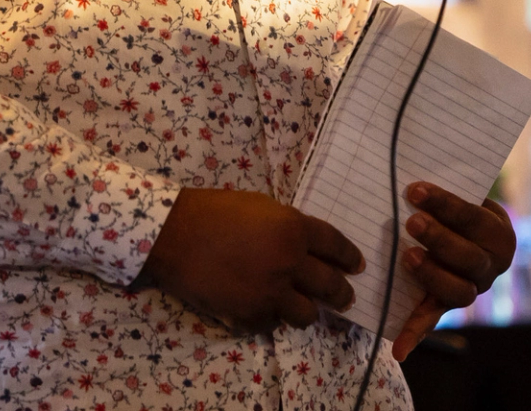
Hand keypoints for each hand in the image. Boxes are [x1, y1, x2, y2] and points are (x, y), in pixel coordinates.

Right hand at [136, 187, 365, 332]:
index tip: (356, 266)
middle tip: (345, 297)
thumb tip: (304, 244)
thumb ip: (287, 226)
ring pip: (306, 314)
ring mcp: (270, 293)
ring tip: (302, 307)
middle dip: (342, 293)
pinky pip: (272, 324)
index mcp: (294, 229)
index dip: (349, 257)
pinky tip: (265, 310)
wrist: (174, 234)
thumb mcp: (260, 206)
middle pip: (330, 286)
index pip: (336, 246)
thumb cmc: (214, 211)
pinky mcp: (249, 314)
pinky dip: (271, 318)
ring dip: (306, 310)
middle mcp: (290, 263)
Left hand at [390, 182, 515, 360]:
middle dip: (440, 239)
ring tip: (407, 257)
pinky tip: (399, 348)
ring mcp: (469, 289)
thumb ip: (449, 186)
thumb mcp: (464, 191)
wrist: (464, 230)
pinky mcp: (445, 305)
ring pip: (458, 292)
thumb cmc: (456, 205)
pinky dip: (415, 334)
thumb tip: (415, 169)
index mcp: (499, 234)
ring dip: (432, 276)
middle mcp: (490, 267)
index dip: (446, 205)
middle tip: (412, 222)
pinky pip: (432, 320)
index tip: (416, 190)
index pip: (474, 219)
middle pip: (469, 258)